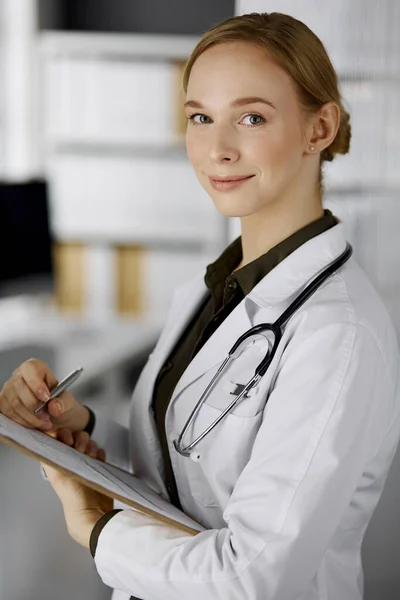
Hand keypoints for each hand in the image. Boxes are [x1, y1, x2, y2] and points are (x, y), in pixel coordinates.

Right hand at [0, 358, 89, 431]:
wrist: (54, 415)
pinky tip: (35, 423)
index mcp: (34, 367)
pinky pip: (10, 414)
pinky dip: (24, 422)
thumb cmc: (58, 402)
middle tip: (47, 415)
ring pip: (14, 404)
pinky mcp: (4, 404)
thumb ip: (63, 402)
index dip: (36, 384)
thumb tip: (54, 406)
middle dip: (34, 405)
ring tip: (45, 421)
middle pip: (19, 387)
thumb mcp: (67, 400)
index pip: (29, 370)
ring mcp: (9, 390)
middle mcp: (19, 376)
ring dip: (31, 417)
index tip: (46, 398)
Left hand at [43, 431, 111, 547]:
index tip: (68, 439)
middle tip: (80, 448)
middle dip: (79, 438)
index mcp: (57, 461)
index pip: (56, 438)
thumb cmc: (72, 497)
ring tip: (91, 455)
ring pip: (87, 442)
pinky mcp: (97, 467)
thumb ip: (52, 456)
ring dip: (90, 444)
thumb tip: (47, 439)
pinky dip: (100, 452)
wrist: (91, 511)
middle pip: (74, 436)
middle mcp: (69, 459)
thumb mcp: (57, 474)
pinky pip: (100, 451)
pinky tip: (99, 459)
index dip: (62, 434)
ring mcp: (84, 462)